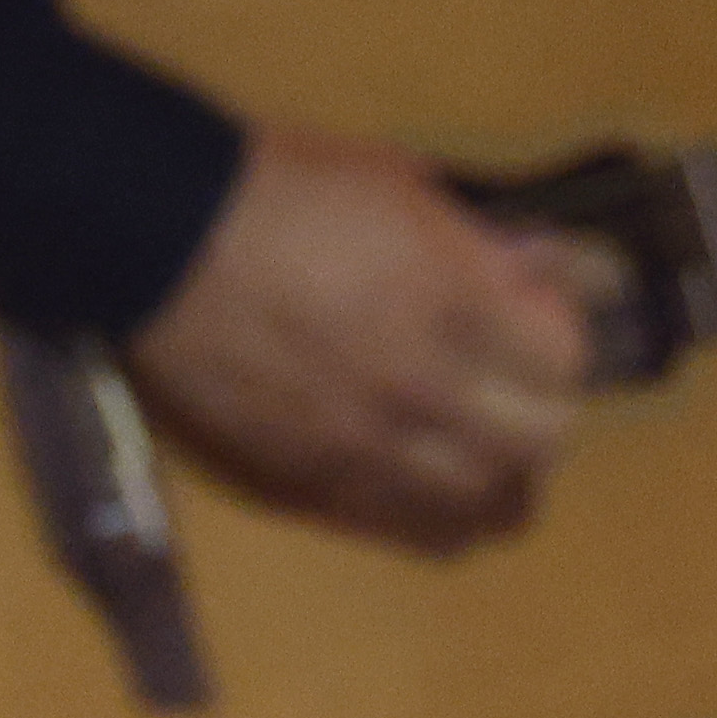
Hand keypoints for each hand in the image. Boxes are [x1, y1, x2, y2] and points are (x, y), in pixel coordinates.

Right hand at [120, 122, 598, 553]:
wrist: (153, 239)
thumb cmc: (275, 191)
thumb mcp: (394, 184)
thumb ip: (474, 241)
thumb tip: (535, 272)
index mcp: (449, 302)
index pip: (563, 362)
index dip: (555, 336)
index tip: (529, 317)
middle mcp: (420, 390)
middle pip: (541, 443)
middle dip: (541, 407)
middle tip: (514, 380)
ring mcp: (366, 449)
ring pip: (487, 507)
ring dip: (503, 475)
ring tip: (486, 446)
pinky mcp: (312, 485)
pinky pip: (412, 534)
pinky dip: (445, 517)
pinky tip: (438, 485)